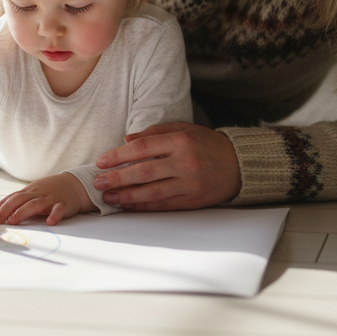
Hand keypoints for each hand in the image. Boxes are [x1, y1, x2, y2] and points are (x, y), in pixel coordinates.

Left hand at [0, 173, 95, 225]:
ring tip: (13, 221)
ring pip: (35, 204)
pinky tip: (50, 222)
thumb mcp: (31, 194)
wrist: (74, 184)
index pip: (12, 197)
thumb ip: (13, 203)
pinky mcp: (64, 204)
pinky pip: (59, 209)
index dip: (1, 206)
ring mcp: (50, 199)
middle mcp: (38, 194)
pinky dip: (54, 215)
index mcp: (29, 192)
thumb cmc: (48, 191)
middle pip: (20, 200)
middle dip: (7, 209)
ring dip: (23, 212)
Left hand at [92, 122, 240, 210]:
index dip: (118, 155)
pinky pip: (163, 205)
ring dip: (127, 195)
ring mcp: (189, 184)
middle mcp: (185, 163)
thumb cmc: (206, 144)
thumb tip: (126, 140)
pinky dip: (143, 206)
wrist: (239, 164)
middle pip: (144, 172)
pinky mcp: (193, 201)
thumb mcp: (183, 129)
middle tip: (98, 182)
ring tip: (108, 197)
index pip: (142, 148)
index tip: (101, 162)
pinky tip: (128, 204)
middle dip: (118, 178)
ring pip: (152, 192)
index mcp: (180, 141)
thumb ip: (154, 132)